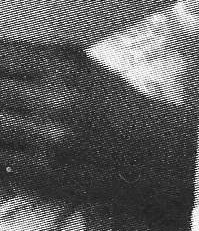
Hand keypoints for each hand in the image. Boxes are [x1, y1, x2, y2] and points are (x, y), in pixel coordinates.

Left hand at [0, 44, 194, 217]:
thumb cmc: (118, 105)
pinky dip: (0, 149)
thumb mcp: (87, 69)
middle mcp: (53, 99)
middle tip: (3, 98)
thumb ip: (43, 62)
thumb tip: (0, 59)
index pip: (3, 57)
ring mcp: (44, 139)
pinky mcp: (40, 174)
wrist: (151, 154)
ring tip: (5, 117)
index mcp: (65, 66)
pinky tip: (7, 141)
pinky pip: (0, 159)